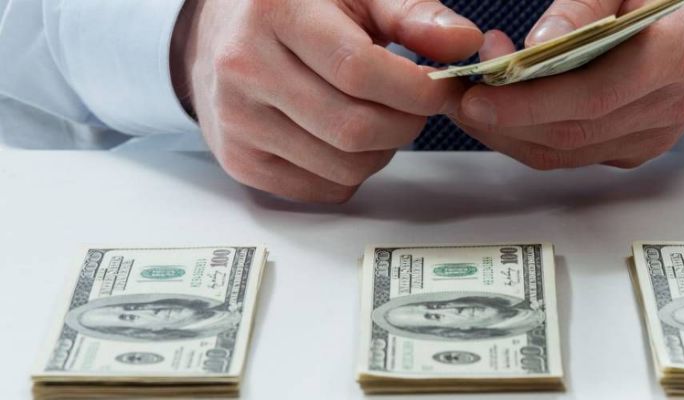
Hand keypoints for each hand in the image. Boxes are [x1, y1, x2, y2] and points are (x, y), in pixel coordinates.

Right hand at [172, 0, 482, 201]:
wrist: (221, 36)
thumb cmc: (300, 8)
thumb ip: (412, 14)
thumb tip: (462, 43)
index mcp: (276, 12)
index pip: (358, 70)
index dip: (415, 89)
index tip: (442, 88)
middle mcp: (244, 67)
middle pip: (353, 128)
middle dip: (406, 124)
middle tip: (416, 105)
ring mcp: (237, 120)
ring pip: (343, 167)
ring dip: (382, 151)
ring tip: (379, 115)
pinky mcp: (240, 160)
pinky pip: (322, 189)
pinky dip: (351, 172)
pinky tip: (345, 137)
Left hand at [452, 0, 683, 169]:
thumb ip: (584, 3)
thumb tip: (536, 46)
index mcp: (683, 52)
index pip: (597, 94)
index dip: (532, 102)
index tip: (479, 95)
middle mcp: (675, 105)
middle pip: (576, 131)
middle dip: (506, 119)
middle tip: (459, 94)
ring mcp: (658, 134)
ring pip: (569, 152)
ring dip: (511, 131)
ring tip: (473, 96)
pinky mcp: (638, 148)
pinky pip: (575, 155)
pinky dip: (532, 136)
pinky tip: (507, 109)